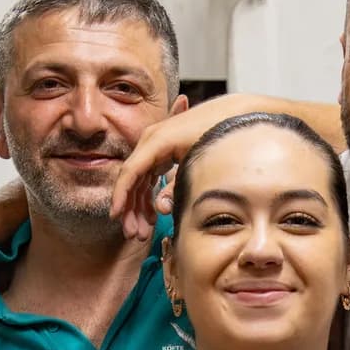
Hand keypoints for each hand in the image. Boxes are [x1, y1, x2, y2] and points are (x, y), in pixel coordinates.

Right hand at [109, 93, 268, 240]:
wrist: (233, 115)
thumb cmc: (217, 134)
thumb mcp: (197, 164)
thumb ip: (178, 188)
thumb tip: (160, 208)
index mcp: (156, 141)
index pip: (129, 172)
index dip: (121, 197)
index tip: (116, 217)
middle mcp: (151, 141)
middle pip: (131, 179)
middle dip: (130, 210)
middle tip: (134, 233)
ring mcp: (156, 146)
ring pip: (138, 181)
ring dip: (138, 207)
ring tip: (142, 231)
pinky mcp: (163, 152)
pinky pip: (147, 177)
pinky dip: (147, 197)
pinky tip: (152, 216)